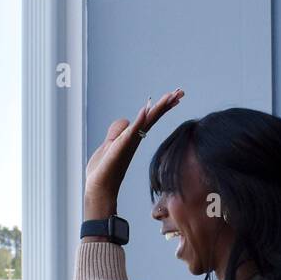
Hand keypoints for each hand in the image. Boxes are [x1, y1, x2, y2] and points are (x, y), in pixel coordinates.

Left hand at [84, 88, 183, 221]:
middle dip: (166, 104)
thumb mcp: (110, 143)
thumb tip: (126, 119)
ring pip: (146, 121)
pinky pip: (131, 131)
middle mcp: (134, 139)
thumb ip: (117, 130)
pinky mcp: (119, 147)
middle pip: (153, 117)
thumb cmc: (105, 169)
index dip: (162, 106)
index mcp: (133, 136)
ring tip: (170, 96)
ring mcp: (128, 143)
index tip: (176, 96)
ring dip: (158, 108)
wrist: (99, 188)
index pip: (150, 117)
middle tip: (180, 92)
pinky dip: (139, 120)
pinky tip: (145, 110)